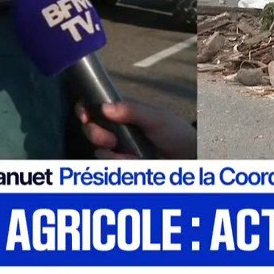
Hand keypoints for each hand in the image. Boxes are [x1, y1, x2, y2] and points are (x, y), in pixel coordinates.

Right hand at [77, 101, 196, 159]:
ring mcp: (119, 148)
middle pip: (90, 130)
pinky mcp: (123, 164)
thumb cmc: (176, 132)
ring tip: (130, 155)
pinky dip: (120, 164)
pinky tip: (134, 162)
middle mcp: (117, 129)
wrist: (189, 157)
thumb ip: (133, 111)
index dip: (84, 110)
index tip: (85, 116)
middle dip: (96, 135)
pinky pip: (110, 166)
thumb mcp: (157, 118)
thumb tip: (105, 107)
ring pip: (99, 152)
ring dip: (111, 154)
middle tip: (112, 141)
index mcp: (122, 112)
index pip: (94, 107)